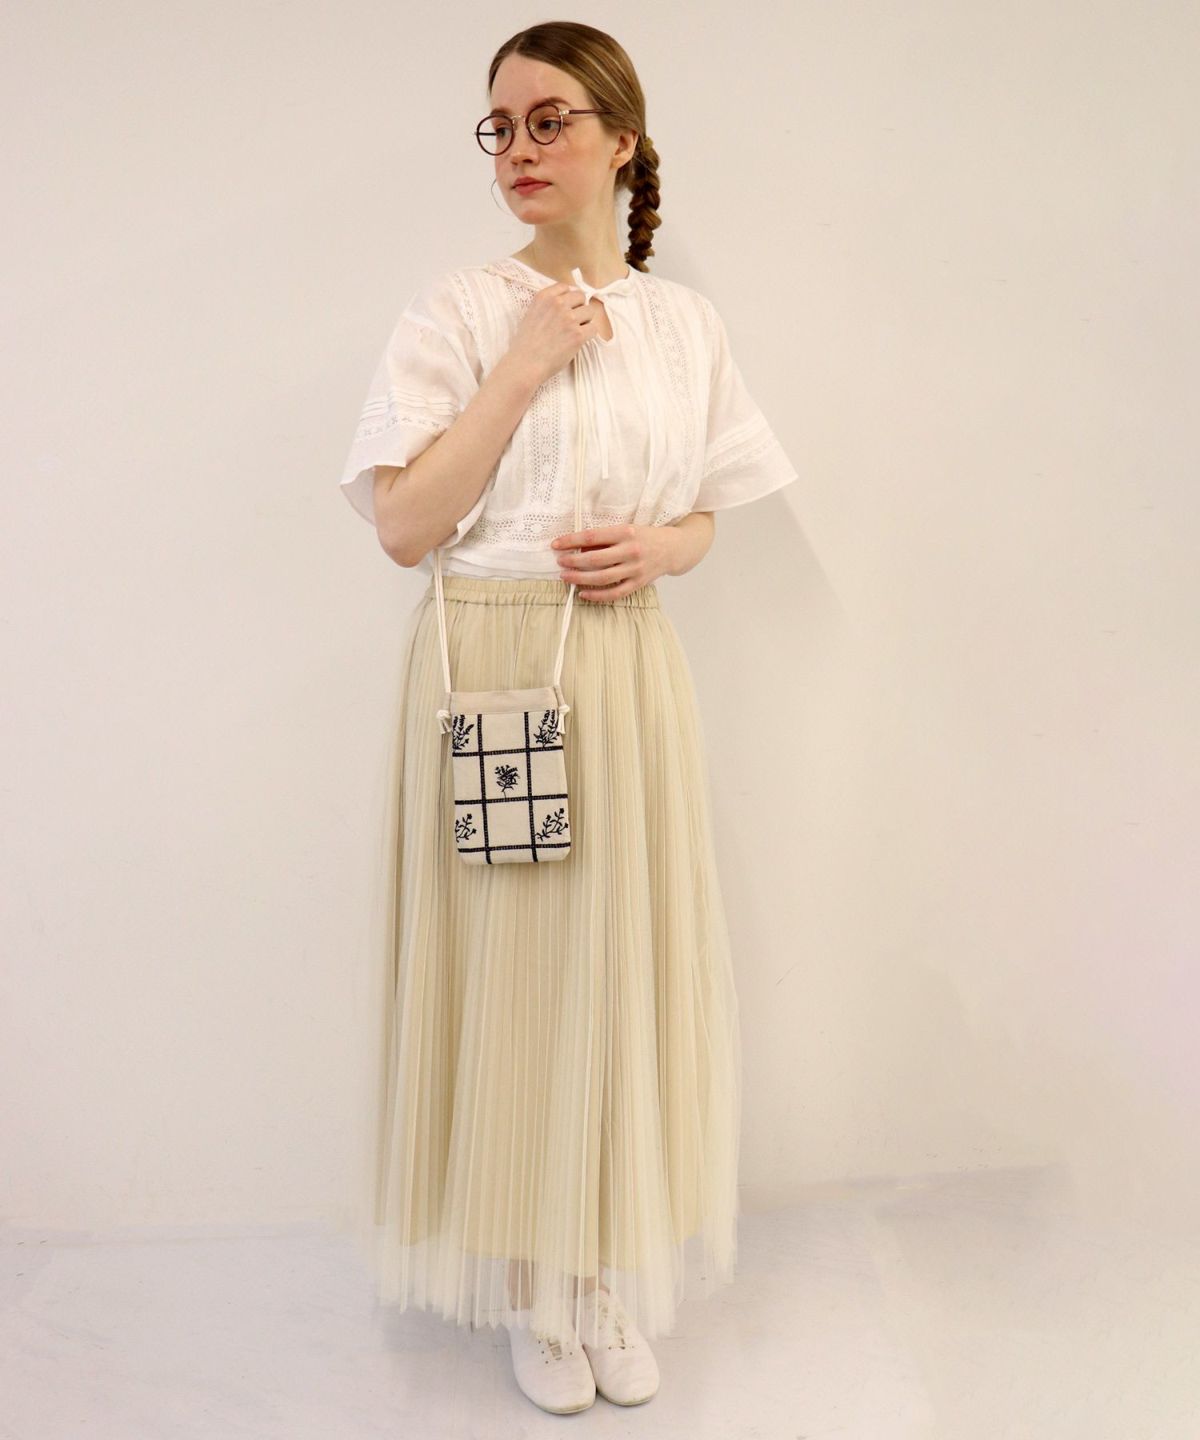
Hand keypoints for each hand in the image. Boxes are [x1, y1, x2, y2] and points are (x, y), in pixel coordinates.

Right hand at [506, 282, 603, 388]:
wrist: (525, 363)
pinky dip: (589, 334)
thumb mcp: (531, 314)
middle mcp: (557, 304)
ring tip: (574, 332)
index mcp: (544, 297)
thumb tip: (567, 302)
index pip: (565, 287)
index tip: (566, 308)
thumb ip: (547, 305)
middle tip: (572, 321)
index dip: (568, 298)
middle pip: (581, 296)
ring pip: (590, 311)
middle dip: (579, 308)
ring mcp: (569, 319)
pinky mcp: (577, 335)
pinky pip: (593, 328)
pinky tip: (579, 340)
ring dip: (585, 321)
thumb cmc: (526, 343)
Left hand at [549, 524, 676, 601]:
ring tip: (566, 577)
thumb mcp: (626, 530)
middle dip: (573, 561)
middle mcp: (631, 550)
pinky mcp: (639, 583)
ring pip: (602, 577)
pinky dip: (597, 595)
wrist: (674, 548)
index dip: (571, 540)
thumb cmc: (645, 537)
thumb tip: (578, 548)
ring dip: (580, 578)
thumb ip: (604, 539)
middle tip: (560, 562)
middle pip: (595, 559)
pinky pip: (615, 593)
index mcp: (625, 532)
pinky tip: (583, 594)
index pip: (592, 536)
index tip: (556, 544)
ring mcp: (635, 568)